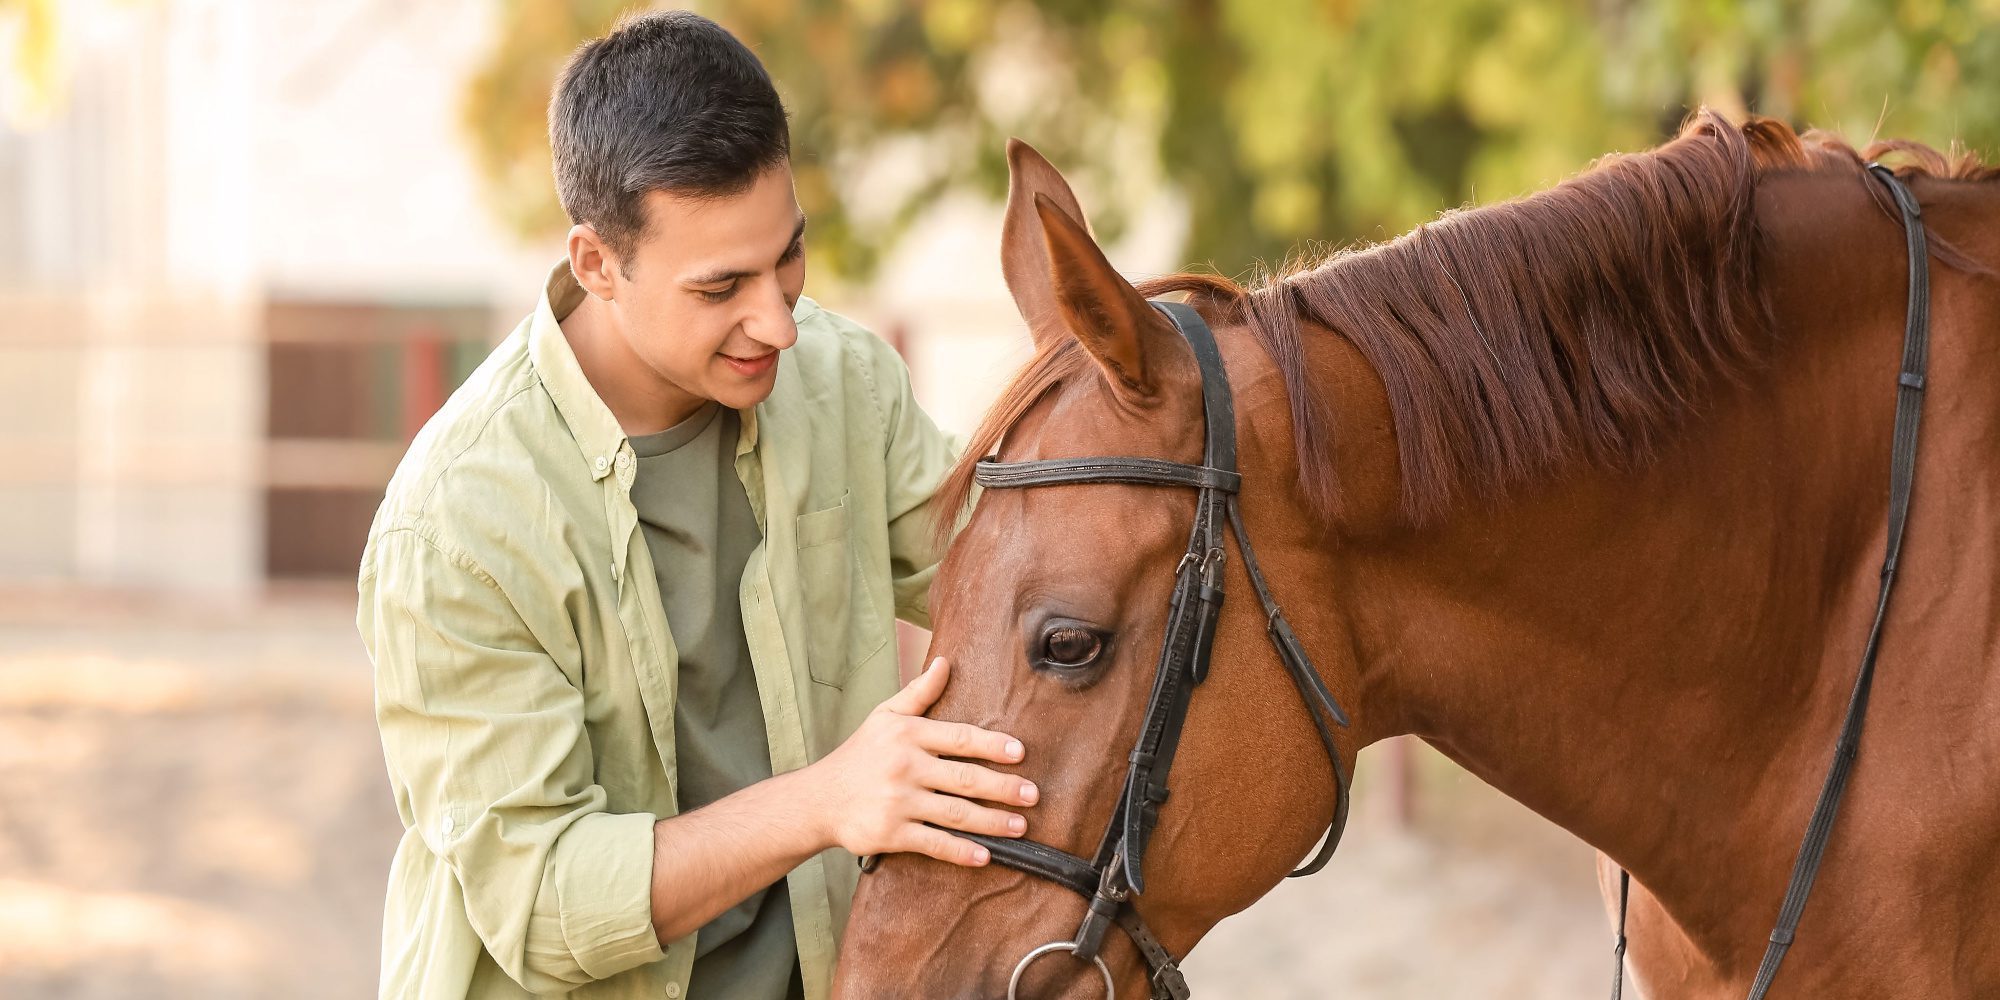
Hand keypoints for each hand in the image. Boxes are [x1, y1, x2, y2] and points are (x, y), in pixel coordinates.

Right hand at [804, 656, 1036, 866]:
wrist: (819, 800)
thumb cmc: (859, 755)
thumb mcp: (884, 716)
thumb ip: (919, 693)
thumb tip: (944, 663)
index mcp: (907, 734)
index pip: (959, 738)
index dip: (992, 746)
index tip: (1020, 753)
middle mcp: (904, 766)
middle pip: (965, 778)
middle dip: (1004, 788)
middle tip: (1032, 795)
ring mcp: (898, 802)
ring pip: (956, 814)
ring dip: (993, 822)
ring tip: (1020, 826)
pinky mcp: (891, 833)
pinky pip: (935, 843)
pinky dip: (962, 851)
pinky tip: (985, 855)